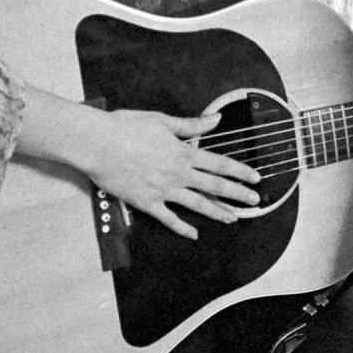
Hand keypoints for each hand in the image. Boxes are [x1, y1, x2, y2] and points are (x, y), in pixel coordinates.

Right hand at [84, 109, 261, 239]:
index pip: (219, 164)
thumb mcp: (162, 121)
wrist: (97, 144)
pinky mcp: (147, 202)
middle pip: (214, 186)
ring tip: (234, 218)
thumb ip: (192, 125)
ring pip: (197, 205)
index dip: (240, 171)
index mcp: (183, 153)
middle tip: (254, 200)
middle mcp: (177, 174)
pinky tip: (194, 234)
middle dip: (237, 194)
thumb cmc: (126, 128)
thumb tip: (215, 118)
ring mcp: (163, 191)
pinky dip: (182, 228)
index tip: (255, 177)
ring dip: (218, 212)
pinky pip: (169, 219)